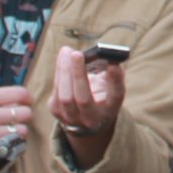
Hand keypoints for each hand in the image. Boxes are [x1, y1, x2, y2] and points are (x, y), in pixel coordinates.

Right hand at [0, 85, 33, 172]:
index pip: (19, 94)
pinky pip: (9, 148)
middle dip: (24, 116)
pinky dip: (10, 146)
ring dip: (19, 133)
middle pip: (24, 114)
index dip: (26, 98)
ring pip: (20, 132)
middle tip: (18, 119)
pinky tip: (4, 144)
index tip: (25, 102)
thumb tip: (4, 96)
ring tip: (11, 133)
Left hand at [50, 47, 124, 168]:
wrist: (85, 121)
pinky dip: (59, 71)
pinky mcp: (56, 111)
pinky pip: (56, 89)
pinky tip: (63, 58)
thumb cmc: (101, 96)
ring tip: (67, 51)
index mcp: (110, 110)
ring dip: (64, 70)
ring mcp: (72, 117)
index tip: (113, 64)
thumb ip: (111, 72)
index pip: (115, 97)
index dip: (115, 80)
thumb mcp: (110, 87)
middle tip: (77, 54)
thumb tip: (104, 54)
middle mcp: (92, 119)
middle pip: (83, 99)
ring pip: (65, 95)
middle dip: (79, 75)